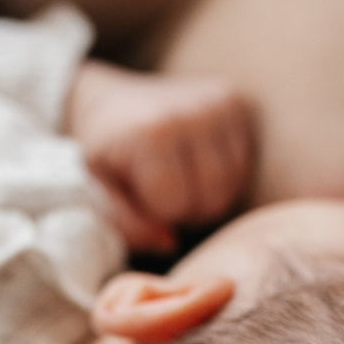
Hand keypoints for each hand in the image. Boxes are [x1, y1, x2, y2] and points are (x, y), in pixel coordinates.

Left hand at [66, 62, 256, 255]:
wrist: (113, 102)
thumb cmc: (105, 152)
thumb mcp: (99, 190)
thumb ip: (128, 225)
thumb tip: (170, 242)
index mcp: (156, 133)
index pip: (179, 207)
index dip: (158, 212)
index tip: (141, 195)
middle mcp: (196, 112)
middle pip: (214, 201)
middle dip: (188, 209)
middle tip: (163, 192)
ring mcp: (221, 103)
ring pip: (234, 186)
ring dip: (208, 195)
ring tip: (180, 178)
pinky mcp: (238, 101)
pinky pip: (244, 164)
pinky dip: (223, 174)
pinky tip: (197, 162)